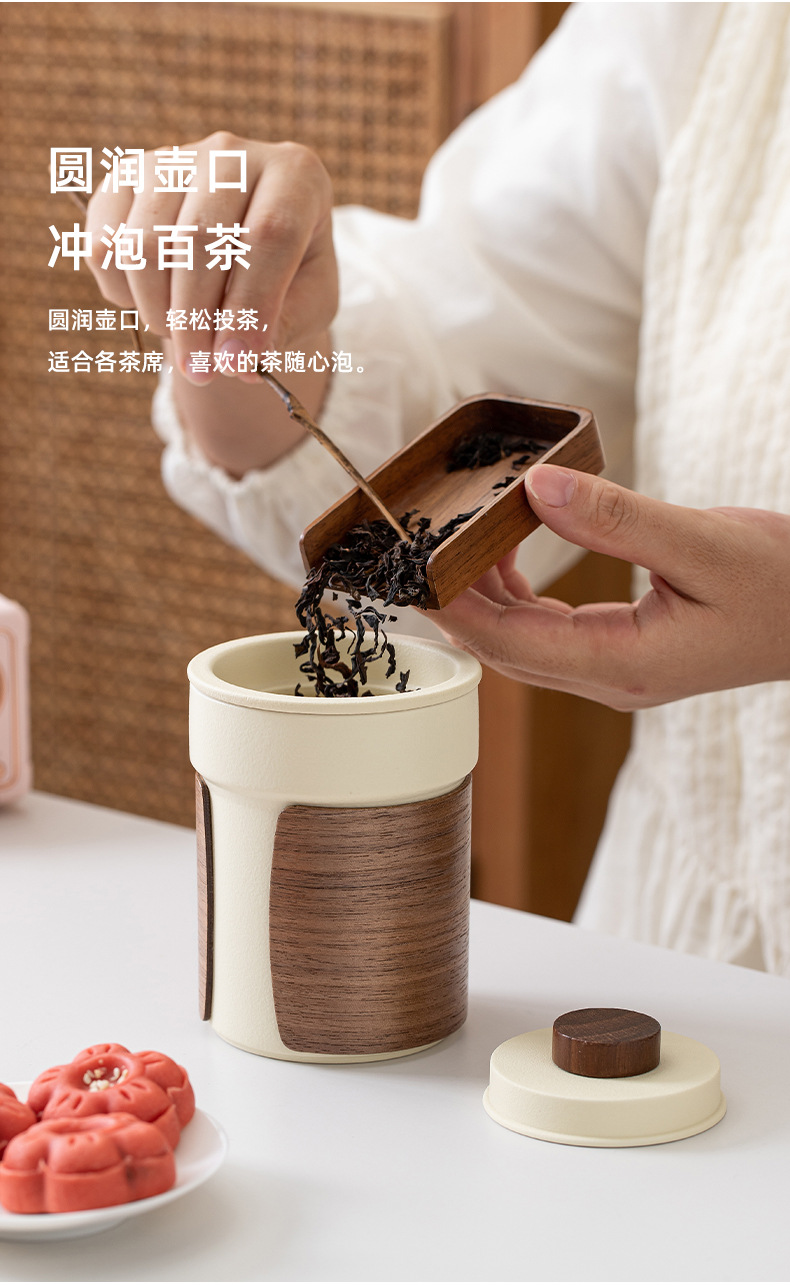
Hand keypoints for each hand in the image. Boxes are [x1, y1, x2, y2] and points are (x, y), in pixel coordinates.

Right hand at [85, 133, 336, 383]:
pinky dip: (120, 292)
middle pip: (199, 238)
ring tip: (184, 338)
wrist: (244, 252)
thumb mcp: (308, 306)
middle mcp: (233, 151)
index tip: (235, 363)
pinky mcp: (125, 178)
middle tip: (201, 370)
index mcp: (295, 175)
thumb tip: (236, 363)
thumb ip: (282, 330)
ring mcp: (174, 158)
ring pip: (145, 244)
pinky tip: (152, 305)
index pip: (270, 234)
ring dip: (158, 310)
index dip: (250, 306)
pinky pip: (104, 245)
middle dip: (195, 320)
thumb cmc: (289, 280)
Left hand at [431, 464, 789, 709]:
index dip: (455, 606)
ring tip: (453, 544)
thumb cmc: (784, 584)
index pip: (512, 643)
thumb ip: (616, 519)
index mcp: (625, 664)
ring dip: (484, 599)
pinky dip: (518, 596)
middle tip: (414, 550)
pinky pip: (551, 632)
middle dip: (455, 603)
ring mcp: (616, 671)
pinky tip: (506, 556)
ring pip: (524, 643)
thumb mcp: (703, 543)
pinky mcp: (624, 653)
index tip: (413, 566)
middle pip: (506, 649)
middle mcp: (611, 679)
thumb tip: (536, 489)